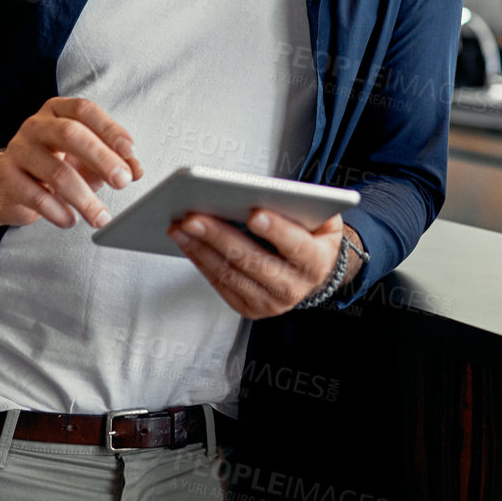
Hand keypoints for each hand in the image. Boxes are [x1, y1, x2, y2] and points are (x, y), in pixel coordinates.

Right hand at [0, 96, 140, 236]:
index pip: (84, 111)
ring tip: (101, 217)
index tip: (130, 150)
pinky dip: (59, 212)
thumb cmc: (53, 166)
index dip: (109, 128)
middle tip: (122, 182)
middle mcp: (36, 126)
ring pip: (56, 171)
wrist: (4, 185)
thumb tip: (137, 170)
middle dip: (101, 159)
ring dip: (84, 198)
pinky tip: (71, 221)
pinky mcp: (6, 178)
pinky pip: (36, 197)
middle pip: (70, 134)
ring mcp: (18, 150)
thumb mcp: (85, 160)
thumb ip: (113, 161)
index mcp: (57, 111)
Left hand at [168, 210, 362, 318]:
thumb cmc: (312, 237)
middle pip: (253, 261)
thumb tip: (271, 192)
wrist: (314, 273)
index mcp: (315, 262)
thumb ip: (304, 206)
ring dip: (200, 249)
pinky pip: (220, 284)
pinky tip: (186, 241)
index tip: (255, 213)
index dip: (277, 231)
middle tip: (194, 217)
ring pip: (230, 274)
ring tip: (180, 226)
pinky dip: (200, 261)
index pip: (297, 246)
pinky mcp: (249, 308)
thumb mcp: (321, 218)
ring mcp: (270, 302)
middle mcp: (293, 287)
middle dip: (220, 237)